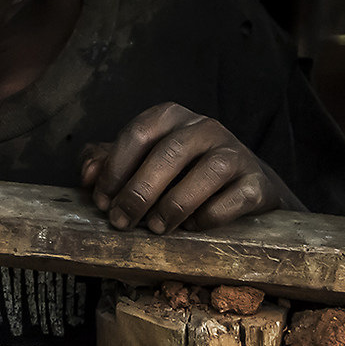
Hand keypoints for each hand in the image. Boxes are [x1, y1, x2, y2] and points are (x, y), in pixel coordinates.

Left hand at [79, 103, 290, 232]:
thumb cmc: (180, 174)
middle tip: (122, 222)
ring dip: (174, 205)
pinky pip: (235, 198)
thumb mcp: (140, 163)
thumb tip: (87, 176)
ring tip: (156, 229)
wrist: (242, 187)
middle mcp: (205, 127)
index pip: (138, 133)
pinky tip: (193, 228)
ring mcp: (235, 153)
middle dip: (140, 191)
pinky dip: (210, 216)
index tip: (102, 201)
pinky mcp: (257, 182)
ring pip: (206, 173)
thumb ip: (107, 163)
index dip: (115, 168)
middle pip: (169, 153)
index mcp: (171, 117)